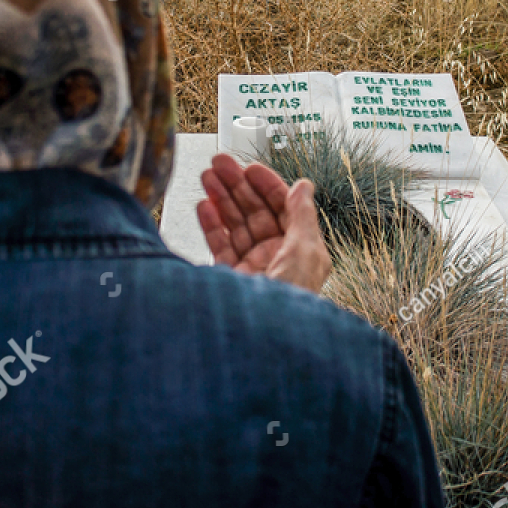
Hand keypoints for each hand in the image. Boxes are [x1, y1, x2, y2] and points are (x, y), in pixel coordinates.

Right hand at [196, 153, 331, 293]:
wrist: (263, 343)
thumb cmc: (289, 303)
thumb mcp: (304, 253)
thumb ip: (302, 217)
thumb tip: (304, 186)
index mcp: (301, 251)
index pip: (283, 209)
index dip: (266, 185)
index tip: (249, 168)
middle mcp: (277, 258)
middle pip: (256, 213)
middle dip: (237, 187)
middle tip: (218, 164)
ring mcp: (252, 269)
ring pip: (235, 226)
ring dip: (222, 200)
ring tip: (206, 177)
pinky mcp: (231, 280)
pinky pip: (220, 246)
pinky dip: (211, 225)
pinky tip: (203, 206)